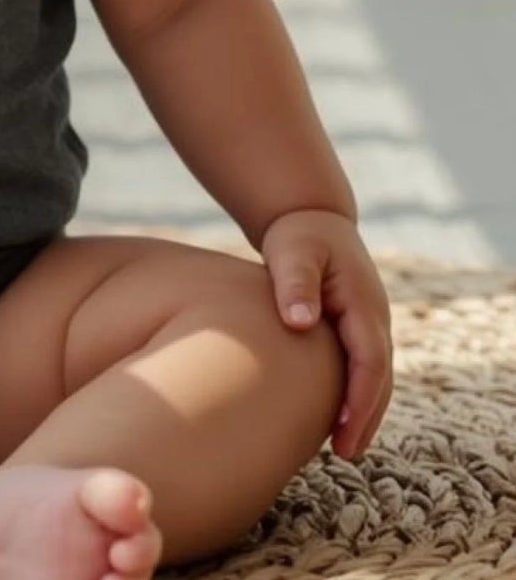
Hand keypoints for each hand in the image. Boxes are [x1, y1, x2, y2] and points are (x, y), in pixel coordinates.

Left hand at [260, 208, 391, 460]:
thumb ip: (295, 284)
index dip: (360, 397)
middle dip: (365, 417)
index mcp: (364, 303)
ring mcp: (370, 325)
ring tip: (342, 447)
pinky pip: (362, 370)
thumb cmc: (299, 236)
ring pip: (375, 378)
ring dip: (363, 413)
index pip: (370, 360)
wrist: (313, 219)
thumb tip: (299, 322)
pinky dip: (355, 396)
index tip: (344, 428)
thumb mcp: (292, 253)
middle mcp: (375, 319)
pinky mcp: (357, 330)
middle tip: (344, 452)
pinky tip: (332, 418)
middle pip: (379, 378)